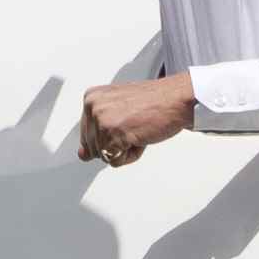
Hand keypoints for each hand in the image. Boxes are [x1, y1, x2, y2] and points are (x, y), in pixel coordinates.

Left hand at [77, 72, 195, 165]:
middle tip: (134, 125)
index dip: (109, 136)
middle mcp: (92, 106)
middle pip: (93, 148)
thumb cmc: (154, 102)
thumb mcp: (119, 113)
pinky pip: (115, 161)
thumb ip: (97, 133)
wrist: (176, 99)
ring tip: (138, 129)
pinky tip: (140, 136)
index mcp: (91, 98)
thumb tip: (83, 155)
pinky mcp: (113, 134)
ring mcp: (101, 120)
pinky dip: (131, 155)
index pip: (86, 134)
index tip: (125, 121)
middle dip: (116, 144)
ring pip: (104, 156)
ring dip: (125, 149)